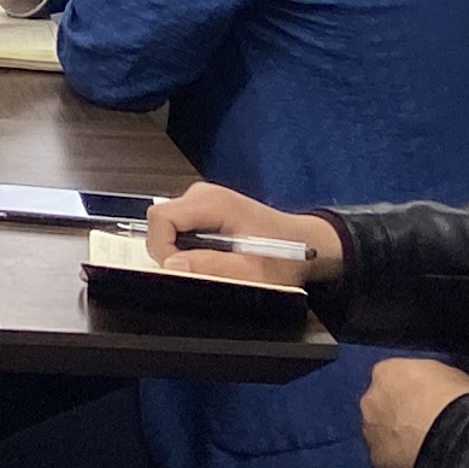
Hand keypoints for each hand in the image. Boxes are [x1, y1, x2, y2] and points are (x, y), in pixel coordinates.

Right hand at [143, 182, 342, 285]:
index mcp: (214, 203)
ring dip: (180, 249)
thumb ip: (212, 268)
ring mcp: (203, 197)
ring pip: (167, 224)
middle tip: (199, 271)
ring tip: (213, 262)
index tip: (181, 272)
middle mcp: (203, 193)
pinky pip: (179, 226)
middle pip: (160, 220)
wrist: (308, 243)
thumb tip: (172, 265)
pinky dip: (187, 245)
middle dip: (170, 251)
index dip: (162, 249)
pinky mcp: (204, 206)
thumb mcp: (252, 273)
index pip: (161, 218)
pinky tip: (213, 255)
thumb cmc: (285, 257)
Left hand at [361, 356, 468, 467]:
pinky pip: (388, 459)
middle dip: (398, 415)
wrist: (456, 439)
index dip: (410, 391)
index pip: (391, 377)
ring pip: (380, 434)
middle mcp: (370, 400)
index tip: (425, 400)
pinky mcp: (377, 460)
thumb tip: (432, 389)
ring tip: (425, 448)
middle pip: (381, 406)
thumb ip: (429, 379)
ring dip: (396, 439)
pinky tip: (421, 463)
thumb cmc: (456, 401)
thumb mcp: (449, 375)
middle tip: (423, 425)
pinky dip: (400, 462)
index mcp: (386, 372)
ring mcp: (371, 432)